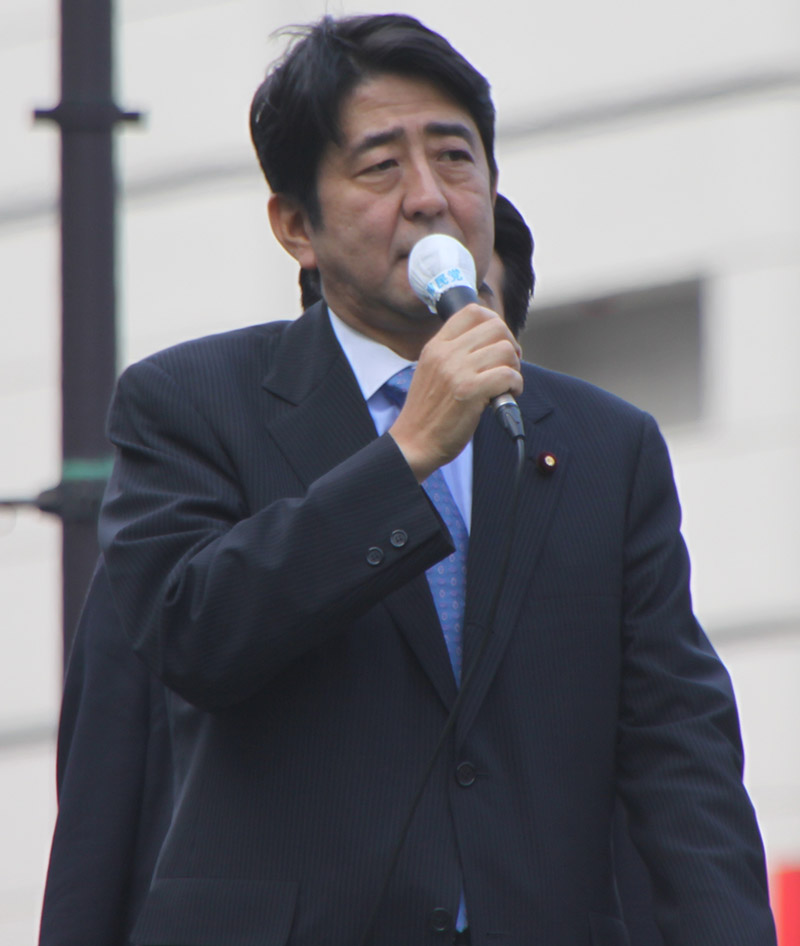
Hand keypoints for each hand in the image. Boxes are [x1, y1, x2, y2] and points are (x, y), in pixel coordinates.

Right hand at [389, 304, 522, 481]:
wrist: (414, 443)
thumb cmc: (427, 414)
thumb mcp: (431, 372)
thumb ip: (453, 354)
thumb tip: (490, 342)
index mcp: (436, 346)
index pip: (472, 312)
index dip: (494, 323)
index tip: (498, 343)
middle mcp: (445, 354)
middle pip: (495, 327)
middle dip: (510, 345)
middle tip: (507, 366)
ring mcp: (456, 371)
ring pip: (505, 350)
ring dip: (514, 367)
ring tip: (505, 384)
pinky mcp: (469, 392)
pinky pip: (508, 375)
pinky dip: (515, 385)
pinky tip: (506, 396)